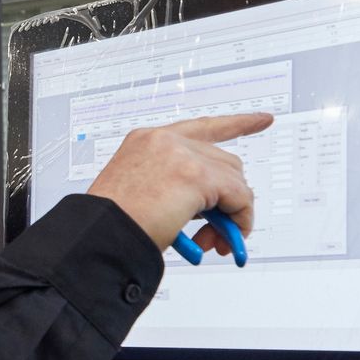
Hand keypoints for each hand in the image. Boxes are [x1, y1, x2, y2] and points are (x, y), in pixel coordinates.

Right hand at [86, 113, 272, 256]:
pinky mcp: (197, 175)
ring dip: (230, 214)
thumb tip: (215, 210)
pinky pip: (239, 197)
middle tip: (216, 233)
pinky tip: (223, 239)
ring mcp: (181, 154)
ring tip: (211, 241)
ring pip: (234, 179)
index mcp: (147, 141)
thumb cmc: (110, 224)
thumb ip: (178, 190)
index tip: (261, 119)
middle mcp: (164, 140)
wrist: (98, 236)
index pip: (203, 127)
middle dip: (228, 198)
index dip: (236, 124)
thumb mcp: (143, 194)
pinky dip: (239, 221)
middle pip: (224, 161)